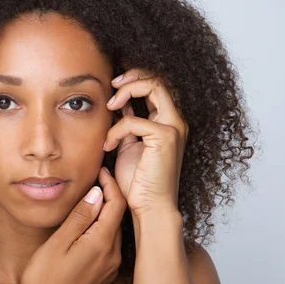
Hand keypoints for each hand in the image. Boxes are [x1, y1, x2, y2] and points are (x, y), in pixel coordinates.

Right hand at [18, 167, 126, 283]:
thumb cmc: (44, 282)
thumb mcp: (57, 243)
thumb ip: (79, 217)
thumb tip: (96, 194)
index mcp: (102, 243)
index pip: (116, 205)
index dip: (111, 184)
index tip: (101, 169)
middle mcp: (112, 255)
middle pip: (118, 217)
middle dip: (110, 196)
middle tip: (97, 179)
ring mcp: (110, 268)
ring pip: (114, 232)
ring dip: (107, 214)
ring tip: (93, 199)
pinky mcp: (104, 278)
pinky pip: (110, 246)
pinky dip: (103, 231)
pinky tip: (90, 228)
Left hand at [105, 68, 188, 215]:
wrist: (149, 208)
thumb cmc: (138, 183)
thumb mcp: (129, 145)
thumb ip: (127, 124)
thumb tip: (118, 106)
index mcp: (168, 122)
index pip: (157, 85)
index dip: (136, 78)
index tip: (113, 85)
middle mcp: (175, 121)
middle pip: (159, 78)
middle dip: (132, 75)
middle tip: (111, 85)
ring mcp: (174, 127)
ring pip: (154, 85)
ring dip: (125, 90)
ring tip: (109, 105)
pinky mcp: (165, 137)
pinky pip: (133, 120)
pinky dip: (115, 130)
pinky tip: (108, 145)